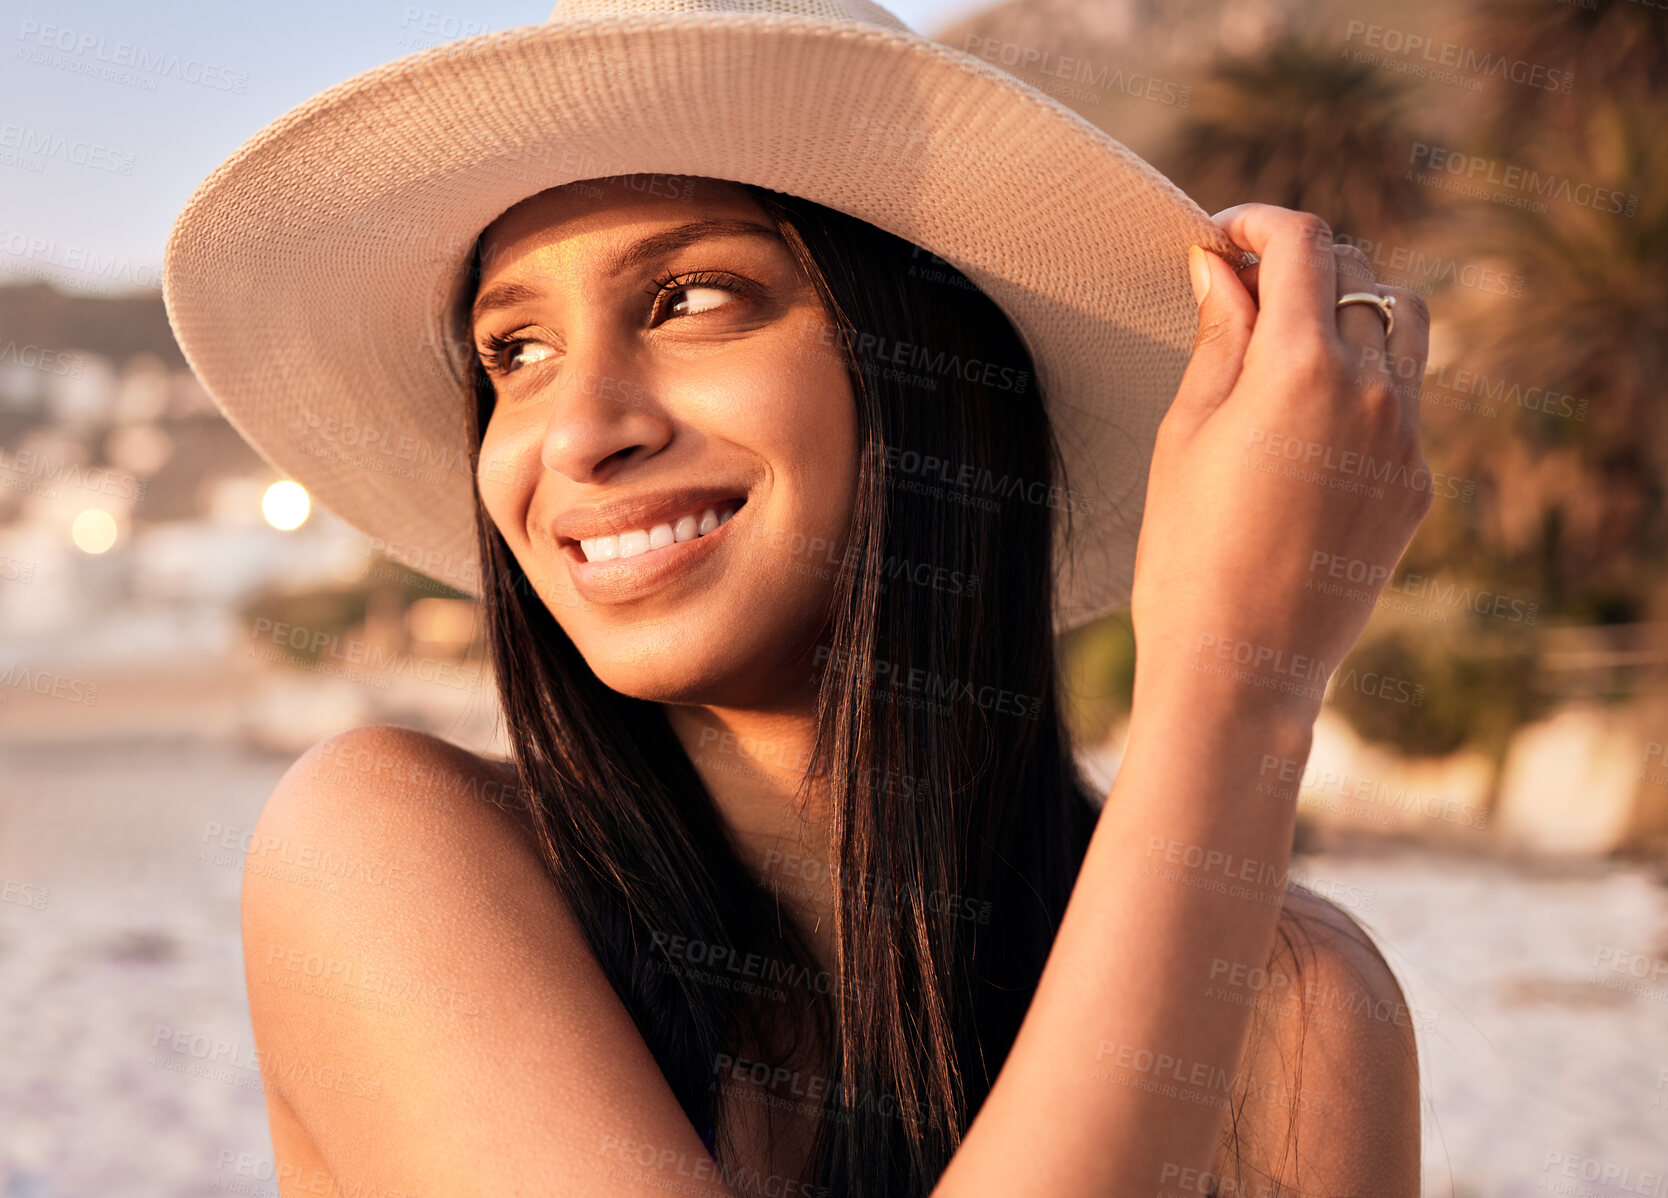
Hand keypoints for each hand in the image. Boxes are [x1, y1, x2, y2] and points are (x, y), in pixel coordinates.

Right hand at [1127, 203, 1433, 725]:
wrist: (1240, 665)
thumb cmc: (1187, 554)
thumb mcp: (1185, 432)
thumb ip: (1216, 336)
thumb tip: (1218, 268)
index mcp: (1303, 368)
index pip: (1303, 243)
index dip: (1257, 221)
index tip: (1219, 236)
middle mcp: (1373, 392)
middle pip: (1356, 272)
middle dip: (1297, 261)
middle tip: (1238, 284)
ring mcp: (1405, 439)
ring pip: (1400, 323)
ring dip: (1348, 305)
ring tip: (1287, 334)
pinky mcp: (1415, 483)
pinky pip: (1402, 395)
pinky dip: (1363, 373)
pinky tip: (1306, 411)